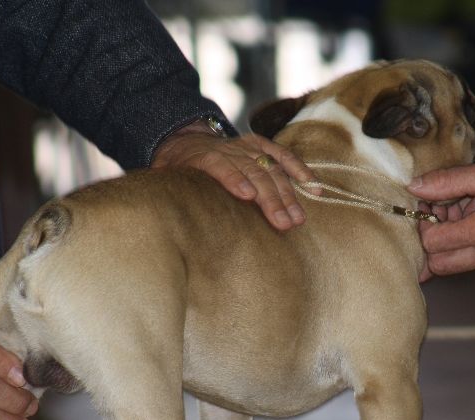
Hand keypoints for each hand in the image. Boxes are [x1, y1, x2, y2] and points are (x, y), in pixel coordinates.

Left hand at [151, 122, 315, 229]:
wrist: (184, 140)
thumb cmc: (174, 169)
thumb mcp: (162, 177)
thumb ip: (165, 190)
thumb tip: (160, 213)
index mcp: (202, 157)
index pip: (221, 166)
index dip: (235, 179)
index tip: (248, 196)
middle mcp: (228, 149)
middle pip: (253, 171)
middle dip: (270, 198)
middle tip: (284, 224)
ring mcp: (245, 146)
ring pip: (271, 168)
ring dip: (287, 194)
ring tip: (298, 219)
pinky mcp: (260, 146)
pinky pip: (282, 156)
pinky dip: (299, 171)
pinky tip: (313, 189)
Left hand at [409, 138, 474, 277]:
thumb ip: (447, 182)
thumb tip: (414, 188)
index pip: (434, 245)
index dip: (423, 228)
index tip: (427, 210)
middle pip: (445, 266)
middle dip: (436, 243)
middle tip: (442, 217)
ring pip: (467, 265)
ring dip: (460, 244)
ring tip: (473, 213)